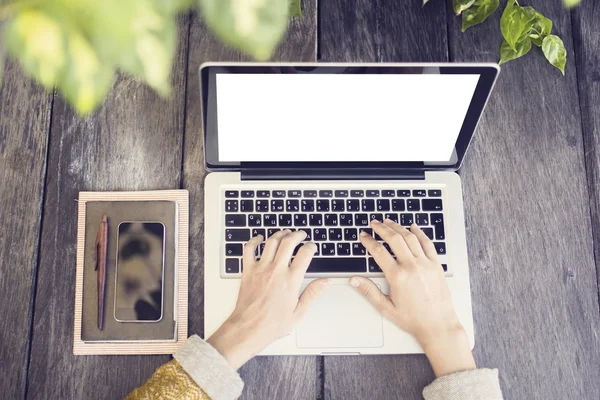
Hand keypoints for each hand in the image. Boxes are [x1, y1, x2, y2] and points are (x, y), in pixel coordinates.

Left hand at [207, 230, 329, 369]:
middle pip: (288, 243)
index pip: (305, 254)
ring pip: (271, 242)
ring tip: (285, 233)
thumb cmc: (271, 324)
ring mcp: (261, 269)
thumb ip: (313, 293)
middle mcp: (276, 271)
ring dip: (280, 234)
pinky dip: (254, 241)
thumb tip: (326, 282)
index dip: (311, 247)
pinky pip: (249, 250)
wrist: (248, 328)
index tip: (312, 246)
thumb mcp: (298, 312)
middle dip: (297, 235)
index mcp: (290, 280)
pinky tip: (259, 238)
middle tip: (301, 234)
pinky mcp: (248, 271)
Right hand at [350, 219, 475, 376]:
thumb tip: (354, 280)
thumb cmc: (414, 319)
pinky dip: (420, 233)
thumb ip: (369, 291)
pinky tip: (413, 227)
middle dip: (382, 228)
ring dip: (398, 227)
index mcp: (398, 277)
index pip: (379, 252)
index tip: (363, 236)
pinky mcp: (436, 265)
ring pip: (410, 238)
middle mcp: (412, 267)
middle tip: (374, 223)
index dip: (369, 241)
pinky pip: (428, 243)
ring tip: (389, 222)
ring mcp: (426, 264)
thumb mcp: (386, 308)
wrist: (438, 325)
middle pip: (394, 239)